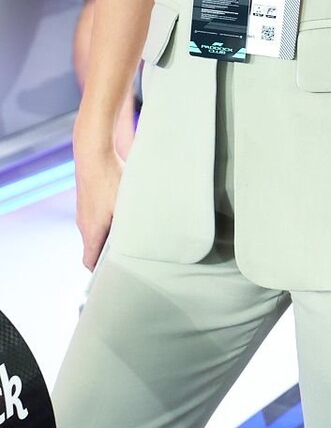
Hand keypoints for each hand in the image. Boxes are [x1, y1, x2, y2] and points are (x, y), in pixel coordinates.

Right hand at [72, 130, 122, 269]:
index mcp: (91, 231)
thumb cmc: (111, 178)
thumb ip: (134, 224)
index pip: (89, 261)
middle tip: (128, 256)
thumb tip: (150, 238)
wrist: (93, 152)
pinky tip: (123, 212)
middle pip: (93, 247)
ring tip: (130, 233)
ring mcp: (84, 211)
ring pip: (96, 231)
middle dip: (109, 254)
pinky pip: (96, 217)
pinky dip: (107, 220)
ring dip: (109, 235)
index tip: (114, 274)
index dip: (100, 271)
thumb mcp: (126, 204)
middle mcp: (84, 223)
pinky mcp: (87, 199)